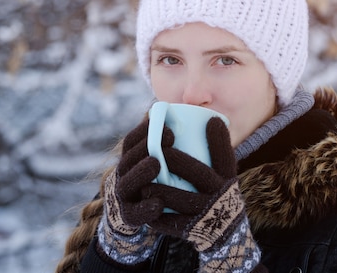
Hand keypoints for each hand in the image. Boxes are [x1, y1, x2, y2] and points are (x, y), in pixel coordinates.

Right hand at [98, 119, 169, 265]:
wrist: (138, 211)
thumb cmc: (160, 178)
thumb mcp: (164, 158)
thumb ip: (176, 143)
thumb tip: (211, 120)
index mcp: (132, 157)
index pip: (132, 140)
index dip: (144, 130)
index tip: (167, 125)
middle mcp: (124, 174)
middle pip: (128, 160)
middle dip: (144, 148)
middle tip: (167, 140)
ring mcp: (125, 195)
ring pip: (127, 184)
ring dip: (140, 173)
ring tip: (156, 164)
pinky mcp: (130, 215)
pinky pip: (135, 213)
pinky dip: (145, 208)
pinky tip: (158, 204)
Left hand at [144, 117, 262, 271]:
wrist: (226, 229)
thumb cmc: (221, 190)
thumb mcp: (227, 170)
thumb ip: (220, 146)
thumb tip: (211, 118)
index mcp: (223, 183)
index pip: (203, 169)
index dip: (182, 158)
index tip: (166, 143)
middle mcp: (214, 202)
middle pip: (188, 182)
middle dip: (167, 169)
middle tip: (151, 157)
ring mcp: (200, 218)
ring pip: (173, 203)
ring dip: (155, 190)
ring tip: (143, 179)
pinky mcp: (188, 231)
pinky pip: (167, 222)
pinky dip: (154, 212)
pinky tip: (144, 202)